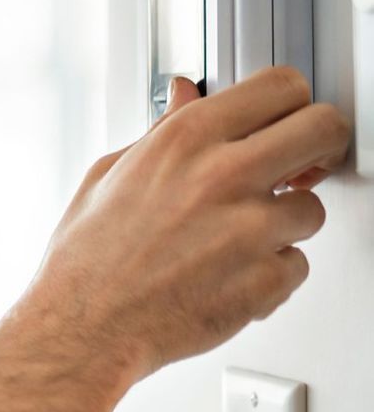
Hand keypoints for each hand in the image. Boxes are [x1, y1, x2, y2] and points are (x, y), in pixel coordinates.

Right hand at [24, 66, 349, 385]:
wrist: (86, 325)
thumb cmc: (89, 257)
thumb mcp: (111, 173)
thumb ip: (163, 130)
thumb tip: (185, 95)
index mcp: (185, 141)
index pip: (280, 87)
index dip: (290, 102)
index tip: (286, 119)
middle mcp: (224, 176)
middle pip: (324, 128)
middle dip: (322, 144)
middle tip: (306, 163)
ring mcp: (252, 230)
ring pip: (313, 208)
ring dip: (284, 223)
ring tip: (235, 238)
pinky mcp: (267, 280)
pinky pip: (296, 264)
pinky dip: (269, 272)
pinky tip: (227, 273)